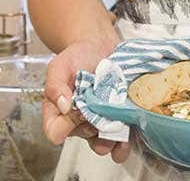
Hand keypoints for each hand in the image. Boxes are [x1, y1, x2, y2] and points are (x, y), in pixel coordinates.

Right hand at [42, 35, 130, 162]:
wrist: (100, 46)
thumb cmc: (76, 57)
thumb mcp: (60, 66)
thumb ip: (55, 84)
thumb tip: (64, 106)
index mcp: (59, 112)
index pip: (55, 131)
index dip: (66, 128)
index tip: (78, 115)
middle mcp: (78, 121)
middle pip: (85, 138)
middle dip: (95, 136)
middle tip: (107, 124)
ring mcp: (99, 120)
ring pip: (104, 142)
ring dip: (115, 142)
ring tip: (124, 135)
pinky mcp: (118, 117)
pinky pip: (122, 134)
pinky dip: (129, 136)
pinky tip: (134, 130)